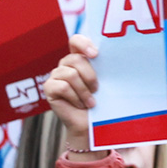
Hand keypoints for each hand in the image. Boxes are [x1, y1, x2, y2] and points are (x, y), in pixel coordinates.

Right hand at [42, 34, 101, 159]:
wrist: (91, 126)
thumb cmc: (101, 103)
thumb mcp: (105, 82)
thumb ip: (104, 68)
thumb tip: (117, 57)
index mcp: (79, 58)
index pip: (76, 40)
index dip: (83, 43)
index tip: (96, 54)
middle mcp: (65, 64)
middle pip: (76, 59)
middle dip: (90, 76)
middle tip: (97, 90)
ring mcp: (56, 75)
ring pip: (70, 74)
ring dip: (83, 91)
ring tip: (90, 102)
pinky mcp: (49, 88)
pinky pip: (63, 87)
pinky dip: (75, 98)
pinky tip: (79, 105)